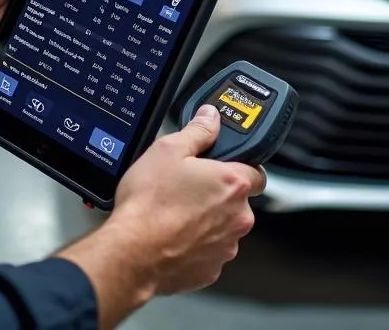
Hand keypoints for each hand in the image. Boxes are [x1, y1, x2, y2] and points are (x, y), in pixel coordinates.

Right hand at [110, 105, 264, 294]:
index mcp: (232, 184)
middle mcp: (237, 218)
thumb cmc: (149, 203)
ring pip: (224, 227)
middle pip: (238, 201)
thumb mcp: (168, 149)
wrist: (132, 252)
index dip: (239, 166)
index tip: (222, 166)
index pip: (256, 171)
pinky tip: (173, 234)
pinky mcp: (210, 270)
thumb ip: (198, 130)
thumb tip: (211, 117)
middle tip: (189, 186)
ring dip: (208, 220)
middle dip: (218, 194)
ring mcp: (225, 247)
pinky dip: (196, 243)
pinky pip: (209, 251)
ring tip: (176, 211)